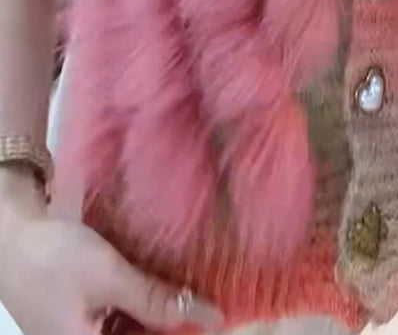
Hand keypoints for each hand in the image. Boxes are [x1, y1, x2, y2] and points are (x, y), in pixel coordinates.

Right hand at [0, 173, 223, 334]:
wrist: (11, 234)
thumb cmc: (54, 259)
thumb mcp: (110, 278)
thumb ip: (157, 301)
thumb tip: (212, 317)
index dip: (185, 331)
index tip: (215, 315)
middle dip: (174, 323)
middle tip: (209, 298)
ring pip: (134, 331)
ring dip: (159, 314)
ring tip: (195, 290)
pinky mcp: (81, 321)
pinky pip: (121, 322)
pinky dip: (141, 307)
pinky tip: (162, 286)